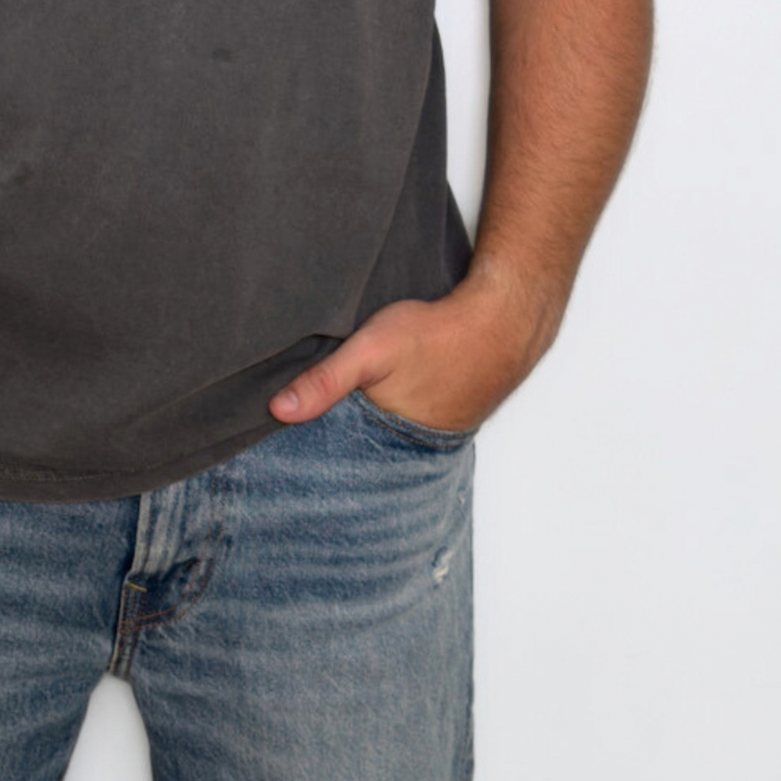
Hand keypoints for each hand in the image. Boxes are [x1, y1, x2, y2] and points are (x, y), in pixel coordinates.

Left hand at [268, 265, 559, 434]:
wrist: (502, 320)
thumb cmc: (438, 334)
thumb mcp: (371, 350)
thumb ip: (326, 380)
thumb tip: (278, 410)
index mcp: (387, 440)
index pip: (337, 460)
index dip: (311, 454)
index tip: (280, 450)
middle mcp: (409, 447)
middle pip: (356, 453)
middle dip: (332, 445)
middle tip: (300, 434)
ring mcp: (428, 434)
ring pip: (379, 438)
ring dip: (360, 429)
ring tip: (337, 415)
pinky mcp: (440, 416)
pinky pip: (402, 424)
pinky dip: (387, 415)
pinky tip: (381, 398)